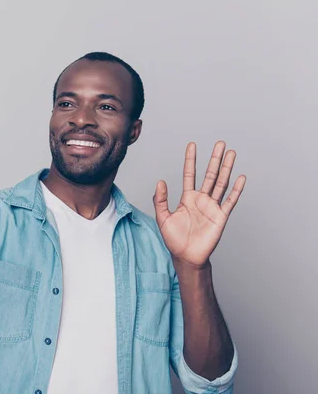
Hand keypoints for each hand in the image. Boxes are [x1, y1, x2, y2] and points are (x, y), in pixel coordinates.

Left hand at [152, 141, 245, 267]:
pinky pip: (230, 201)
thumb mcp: (163, 218)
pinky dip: (236, 190)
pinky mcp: (221, 216)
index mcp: (187, 198)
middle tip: (220, 143)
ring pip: (221, 183)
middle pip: (209, 175)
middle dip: (214, 159)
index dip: (190, 160)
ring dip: (226, 169)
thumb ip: (160, 200)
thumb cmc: (174, 239)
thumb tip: (160, 182)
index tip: (192, 145)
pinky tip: (241, 177)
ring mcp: (212, 207)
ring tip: (231, 153)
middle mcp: (201, 199)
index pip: (189, 174)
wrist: (186, 257)